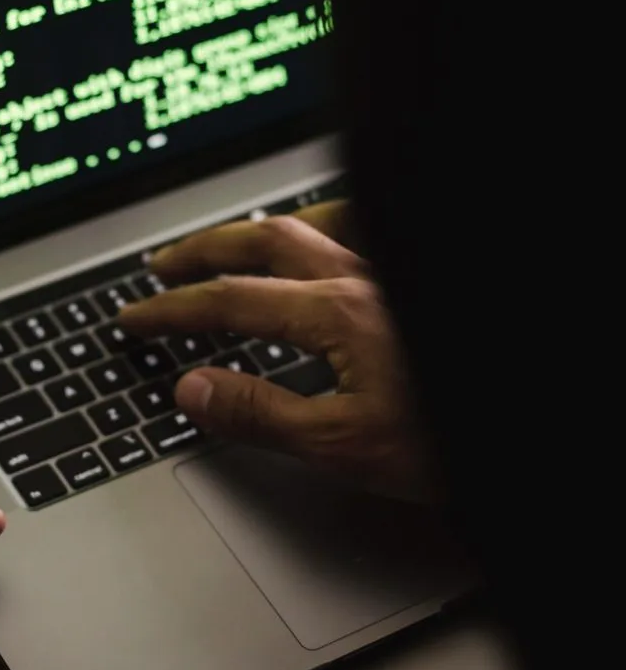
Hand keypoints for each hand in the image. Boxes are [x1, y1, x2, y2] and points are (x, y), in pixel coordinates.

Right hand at [119, 200, 435, 502]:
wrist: (533, 431)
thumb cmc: (454, 441)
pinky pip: (361, 230)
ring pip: (312, 223)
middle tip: (163, 267)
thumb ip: (262, 413)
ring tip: (229, 244)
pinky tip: (319, 242)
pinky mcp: (411, 285)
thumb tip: (193, 389)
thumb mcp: (346, 445)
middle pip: (263, 242)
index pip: (231, 302)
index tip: (136, 317)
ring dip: (258, 232)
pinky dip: (324, 227)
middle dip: (203, 252)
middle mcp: (364, 278)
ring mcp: (391, 273)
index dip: (173, 309)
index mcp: (338, 314)